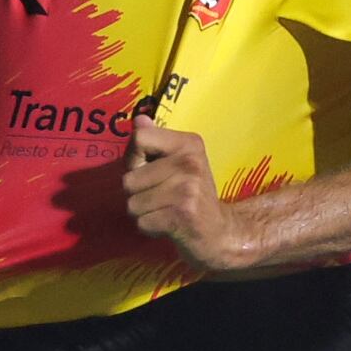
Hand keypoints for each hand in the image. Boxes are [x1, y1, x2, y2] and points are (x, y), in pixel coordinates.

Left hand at [123, 117, 256, 271]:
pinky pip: (142, 222)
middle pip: (129, 179)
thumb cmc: (191, 194)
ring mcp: (187, 189)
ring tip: (165, 211)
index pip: (139, 138)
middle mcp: (190, 163)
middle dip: (137, 194)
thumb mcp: (178, 162)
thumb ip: (155, 141)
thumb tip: (138, 119)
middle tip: (161, 197)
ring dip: (143, 213)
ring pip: (132, 204)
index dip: (133, 158)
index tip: (148, 169)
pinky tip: (169, 225)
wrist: (220, 231)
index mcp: (189, 143)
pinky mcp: (182, 215)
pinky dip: (150, 228)